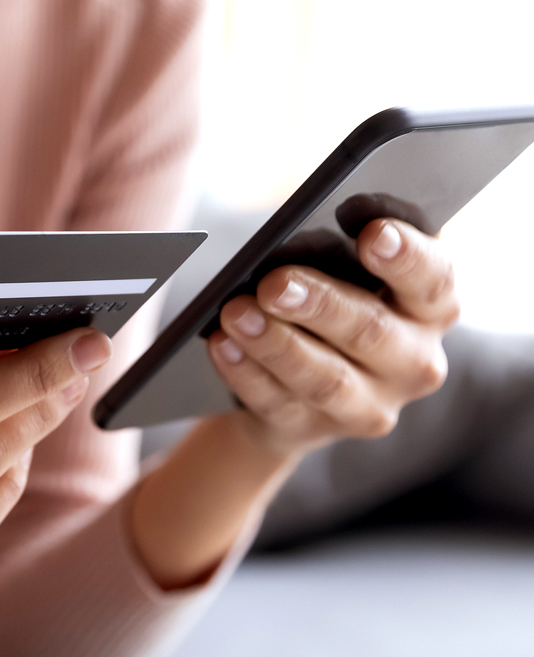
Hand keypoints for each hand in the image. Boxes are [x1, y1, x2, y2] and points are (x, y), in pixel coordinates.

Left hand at [207, 218, 458, 455]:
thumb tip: (302, 227)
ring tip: (236, 313)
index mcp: (431, 308)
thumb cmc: (330, 298)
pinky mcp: (316, 429)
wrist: (299, 379)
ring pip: (324, 378)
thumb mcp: (348, 271)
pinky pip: (277, 402)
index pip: (434, 280)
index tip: (372, 234)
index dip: (407, 257)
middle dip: (320, 304)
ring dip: (276, 344)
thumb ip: (342, 248)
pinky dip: (245, 372)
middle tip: (274, 283)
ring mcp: (368, 404)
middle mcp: (414, 362)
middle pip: (371, 331)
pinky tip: (221, 344)